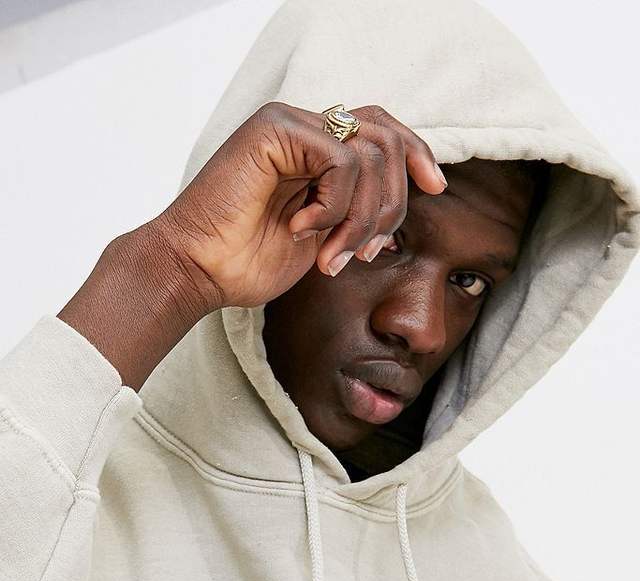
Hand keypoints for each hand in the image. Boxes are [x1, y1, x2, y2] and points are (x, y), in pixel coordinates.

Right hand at [153, 101, 446, 310]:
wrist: (200, 271)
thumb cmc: (249, 261)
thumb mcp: (324, 237)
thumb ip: (356, 211)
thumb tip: (400, 208)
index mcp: (316, 150)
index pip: (383, 129)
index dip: (417, 153)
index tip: (435, 188)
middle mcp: (305, 127)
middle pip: (387, 139)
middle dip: (394, 204)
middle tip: (370, 252)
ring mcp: (290, 124)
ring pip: (371, 153)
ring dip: (363, 217)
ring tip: (333, 254)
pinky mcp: (276, 129)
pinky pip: (341, 160)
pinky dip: (334, 206)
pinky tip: (303, 230)